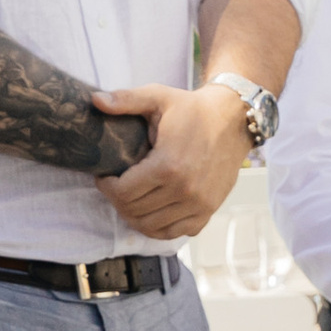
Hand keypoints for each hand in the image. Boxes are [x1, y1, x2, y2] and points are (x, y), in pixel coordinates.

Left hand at [93, 83, 254, 239]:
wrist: (235, 120)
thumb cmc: (193, 109)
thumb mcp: (159, 97)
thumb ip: (126, 100)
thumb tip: (95, 100)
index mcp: (168, 165)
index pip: (123, 193)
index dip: (107, 186)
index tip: (106, 176)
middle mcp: (185, 190)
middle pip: (134, 211)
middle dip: (118, 200)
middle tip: (117, 186)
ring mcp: (199, 204)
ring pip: (152, 227)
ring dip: (135, 216)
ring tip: (132, 199)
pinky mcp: (209, 210)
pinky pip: (176, 232)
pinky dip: (159, 227)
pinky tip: (153, 210)